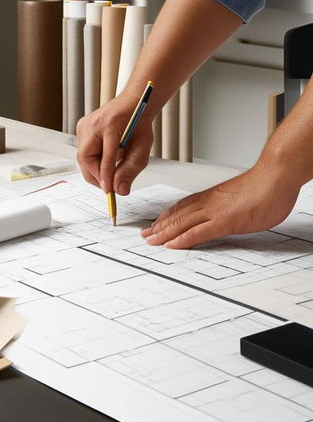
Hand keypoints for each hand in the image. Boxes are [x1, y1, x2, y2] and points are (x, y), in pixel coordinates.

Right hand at [76, 95, 153, 194]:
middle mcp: (93, 123)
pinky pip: (83, 153)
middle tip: (110, 187)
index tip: (110, 191)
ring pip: (83, 158)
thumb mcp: (142, 147)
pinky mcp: (80, 130)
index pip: (106, 155)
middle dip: (97, 176)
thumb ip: (131, 169)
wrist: (132, 104)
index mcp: (111, 124)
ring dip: (96, 169)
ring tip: (111, 170)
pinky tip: (106, 158)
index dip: (106, 175)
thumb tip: (120, 190)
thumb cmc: (138, 123)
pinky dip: (94, 161)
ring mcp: (83, 126)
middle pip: (86, 158)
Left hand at [141, 161, 299, 248]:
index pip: (181, 208)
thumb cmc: (263, 185)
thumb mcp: (237, 197)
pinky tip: (171, 245)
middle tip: (146, 235)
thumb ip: (226, 205)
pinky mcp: (225, 221)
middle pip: (176, 216)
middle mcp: (207, 203)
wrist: (275, 176)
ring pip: (181, 224)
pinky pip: (198, 233)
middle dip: (159, 227)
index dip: (166, 217)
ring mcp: (215, 212)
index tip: (155, 224)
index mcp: (210, 197)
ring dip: (164, 233)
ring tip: (151, 241)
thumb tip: (225, 212)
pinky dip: (182, 239)